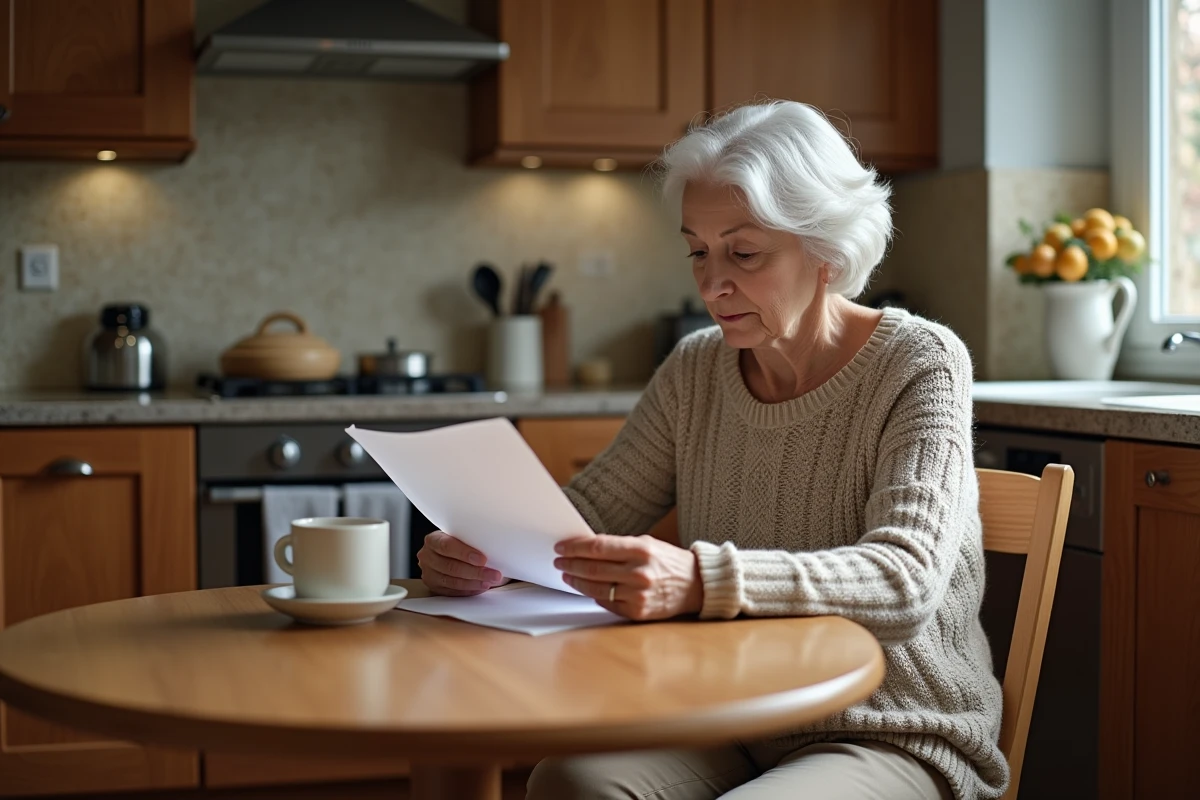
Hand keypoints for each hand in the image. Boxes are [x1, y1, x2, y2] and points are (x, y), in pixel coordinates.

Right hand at [418, 531, 505, 596]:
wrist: (451, 553)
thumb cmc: (461, 543)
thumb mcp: (465, 536)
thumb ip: (474, 539)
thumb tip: (498, 547)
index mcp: (433, 539)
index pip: (447, 546)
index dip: (465, 553)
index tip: (483, 559)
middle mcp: (427, 556)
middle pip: (450, 566)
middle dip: (475, 572)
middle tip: (494, 574)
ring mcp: (429, 573)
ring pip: (452, 581)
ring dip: (474, 583)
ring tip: (490, 582)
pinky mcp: (434, 587)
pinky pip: (452, 592)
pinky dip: (469, 590)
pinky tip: (481, 587)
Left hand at [554, 534, 702, 620]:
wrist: (695, 585)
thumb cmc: (669, 562)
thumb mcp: (647, 544)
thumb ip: (619, 546)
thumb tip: (586, 547)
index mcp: (641, 550)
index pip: (598, 547)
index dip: (575, 547)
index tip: (562, 547)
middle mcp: (639, 573)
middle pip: (593, 568)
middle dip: (571, 564)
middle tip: (559, 561)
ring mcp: (638, 594)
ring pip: (596, 588)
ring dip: (577, 582)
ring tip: (567, 575)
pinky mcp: (637, 612)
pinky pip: (607, 603)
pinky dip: (594, 595)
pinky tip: (587, 588)